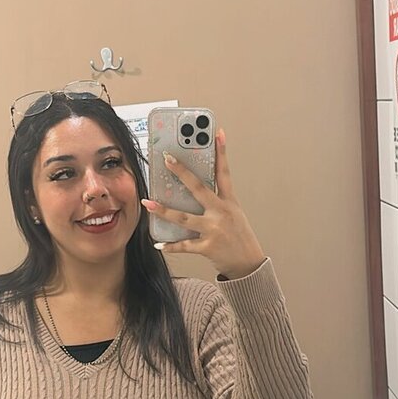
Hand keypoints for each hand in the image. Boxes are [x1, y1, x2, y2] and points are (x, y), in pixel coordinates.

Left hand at [141, 128, 266, 279]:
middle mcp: (221, 213)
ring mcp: (214, 230)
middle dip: (182, 172)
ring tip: (148, 203)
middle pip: (199, 188)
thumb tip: (194, 190)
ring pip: (184, 218)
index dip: (221, 152)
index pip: (224, 173)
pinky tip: (158, 243)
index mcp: (229, 202)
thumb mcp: (234, 214)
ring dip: (164, 211)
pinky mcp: (207, 247)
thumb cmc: (240, 238)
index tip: (217, 133)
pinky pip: (184, 245)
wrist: (249, 264)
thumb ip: (217, 202)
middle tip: (167, 159)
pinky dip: (171, 246)